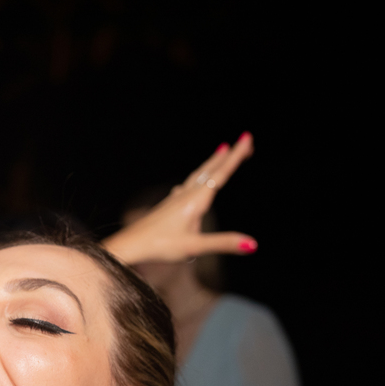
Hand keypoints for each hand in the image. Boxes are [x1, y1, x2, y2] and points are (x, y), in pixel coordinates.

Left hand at [104, 132, 256, 264]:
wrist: (130, 245)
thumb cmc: (160, 246)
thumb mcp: (194, 247)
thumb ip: (224, 243)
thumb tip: (253, 244)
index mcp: (195, 201)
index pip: (220, 174)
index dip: (236, 157)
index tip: (246, 138)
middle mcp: (186, 195)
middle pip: (210, 170)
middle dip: (228, 156)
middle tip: (243, 140)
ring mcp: (175, 199)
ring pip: (198, 176)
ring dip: (212, 164)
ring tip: (221, 152)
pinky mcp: (168, 206)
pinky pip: (187, 185)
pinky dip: (197, 178)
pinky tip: (190, 185)